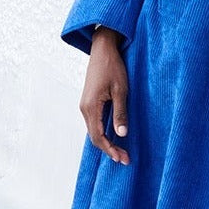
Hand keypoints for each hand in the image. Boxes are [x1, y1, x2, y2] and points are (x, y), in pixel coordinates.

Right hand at [79, 27, 129, 163]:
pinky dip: (103, 132)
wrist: (103, 49)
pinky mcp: (89, 102)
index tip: (122, 158)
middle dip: (109, 149)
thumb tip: (122, 134)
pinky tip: (114, 136)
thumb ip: (120, 113)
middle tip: (124, 159)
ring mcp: (85, 105)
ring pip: (94, 130)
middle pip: (95, 137)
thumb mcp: (121, 90)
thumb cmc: (113, 67)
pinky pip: (94, 122)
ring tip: (121, 151)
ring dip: (107, 142)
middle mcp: (84, 108)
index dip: (110, 149)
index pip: (98, 137)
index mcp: (90, 107)